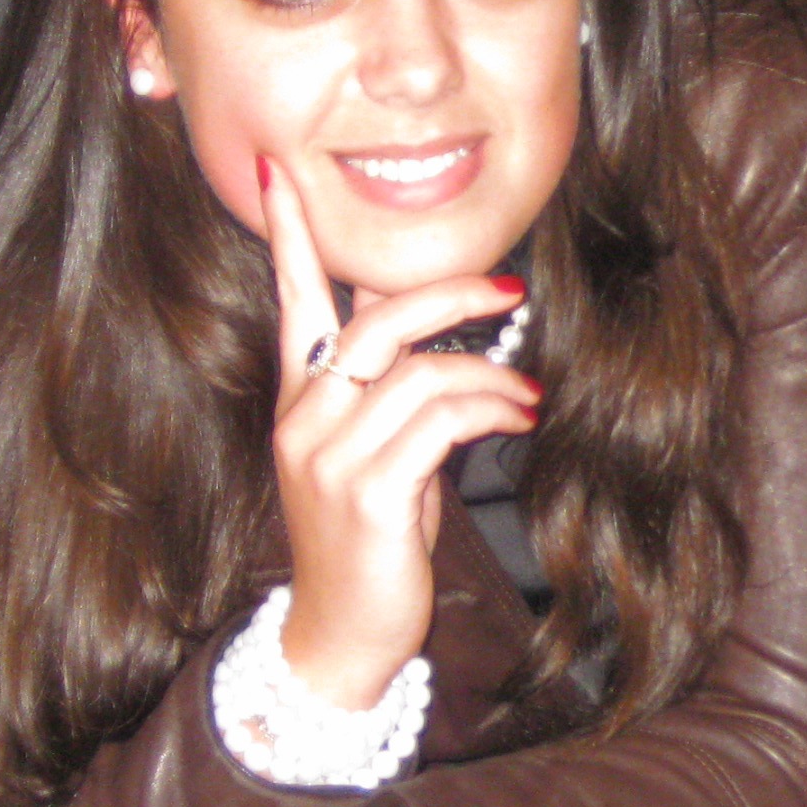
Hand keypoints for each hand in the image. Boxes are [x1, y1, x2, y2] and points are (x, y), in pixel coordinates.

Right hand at [260, 154, 539, 706]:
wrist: (341, 635)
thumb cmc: (368, 543)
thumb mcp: (375, 456)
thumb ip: (393, 395)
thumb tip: (438, 336)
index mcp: (299, 403)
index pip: (290, 302)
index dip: (289, 236)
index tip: (279, 171)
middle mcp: (304, 421)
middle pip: (374, 323)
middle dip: (449, 294)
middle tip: (509, 288)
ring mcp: (330, 459)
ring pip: (420, 373)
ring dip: (489, 374)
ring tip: (526, 393)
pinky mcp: (369, 495)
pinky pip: (440, 421)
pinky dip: (490, 408)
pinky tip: (518, 416)